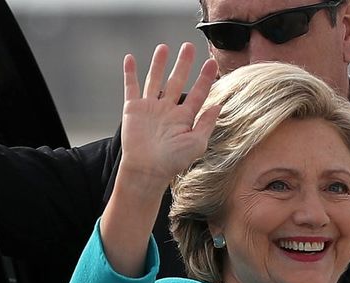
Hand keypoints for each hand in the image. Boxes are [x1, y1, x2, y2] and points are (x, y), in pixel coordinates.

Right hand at [120, 43, 219, 185]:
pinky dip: (130, 73)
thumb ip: (207, 123)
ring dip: (159, 63)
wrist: (147, 169)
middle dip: (183, 64)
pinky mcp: (133, 109)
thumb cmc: (173, 161)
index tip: (212, 63)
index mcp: (184, 118)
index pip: (198, 93)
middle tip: (189, 46)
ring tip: (164, 47)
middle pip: (177, 81)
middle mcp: (168, 110)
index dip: (205, 78)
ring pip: (155, 80)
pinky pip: (131, 87)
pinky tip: (130, 59)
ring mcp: (150, 108)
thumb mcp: (197, 143)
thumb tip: (219, 105)